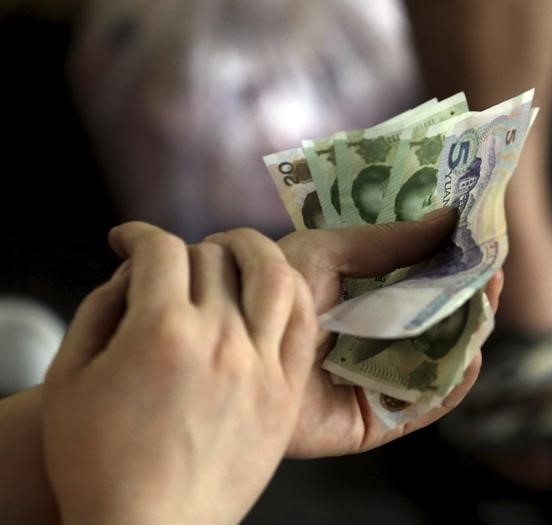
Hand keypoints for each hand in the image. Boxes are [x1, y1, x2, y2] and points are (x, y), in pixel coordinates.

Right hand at [42, 222, 316, 524]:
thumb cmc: (97, 462)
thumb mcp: (70, 377)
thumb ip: (100, 308)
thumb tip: (133, 271)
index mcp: (159, 333)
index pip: (160, 250)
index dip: (138, 234)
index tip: (128, 239)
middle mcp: (218, 340)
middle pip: (214, 258)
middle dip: (186, 248)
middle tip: (172, 263)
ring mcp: (260, 365)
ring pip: (275, 276)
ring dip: (252, 250)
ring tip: (234, 251)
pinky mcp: (286, 392)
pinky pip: (303, 323)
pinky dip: (290, 293)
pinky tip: (273, 291)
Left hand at [231, 208, 501, 457]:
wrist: (226, 349)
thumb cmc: (266, 295)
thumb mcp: (326, 253)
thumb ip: (385, 241)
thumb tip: (450, 217)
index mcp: (365, 301)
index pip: (424, 282)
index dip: (454, 263)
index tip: (481, 238)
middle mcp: (376, 341)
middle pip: (440, 322)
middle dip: (470, 296)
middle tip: (494, 269)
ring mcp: (378, 381)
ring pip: (440, 362)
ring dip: (470, 334)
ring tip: (487, 302)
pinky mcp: (374, 421)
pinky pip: (425, 407)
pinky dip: (453, 385)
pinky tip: (470, 358)